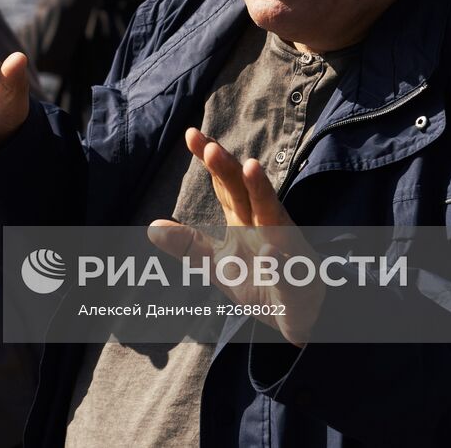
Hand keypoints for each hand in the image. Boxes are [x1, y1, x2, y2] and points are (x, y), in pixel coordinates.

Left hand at [147, 129, 323, 346]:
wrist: (296, 316)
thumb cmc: (257, 281)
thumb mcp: (216, 265)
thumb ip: (189, 245)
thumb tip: (153, 227)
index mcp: (244, 220)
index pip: (225, 184)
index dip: (210, 160)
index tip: (191, 135)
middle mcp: (265, 225)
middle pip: (246, 190)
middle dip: (230, 168)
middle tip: (210, 147)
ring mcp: (284, 250)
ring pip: (274, 216)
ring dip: (263, 192)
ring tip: (251, 169)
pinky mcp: (298, 282)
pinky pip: (288, 271)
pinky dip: (279, 263)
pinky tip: (269, 252)